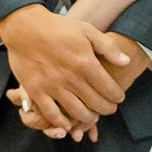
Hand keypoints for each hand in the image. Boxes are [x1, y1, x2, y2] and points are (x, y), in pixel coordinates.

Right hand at [7, 26, 151, 140]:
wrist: (25, 27)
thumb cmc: (57, 27)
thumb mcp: (87, 30)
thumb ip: (108, 47)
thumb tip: (126, 62)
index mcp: (86, 63)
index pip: (108, 88)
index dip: (116, 96)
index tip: (118, 98)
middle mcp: (71, 78)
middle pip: (95, 103)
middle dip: (106, 109)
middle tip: (109, 109)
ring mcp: (53, 86)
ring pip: (76, 112)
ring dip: (88, 118)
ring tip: (93, 117)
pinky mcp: (36, 91)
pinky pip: (51, 114)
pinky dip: (61, 122)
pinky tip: (67, 124)